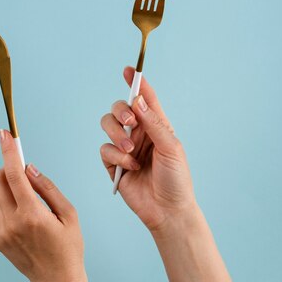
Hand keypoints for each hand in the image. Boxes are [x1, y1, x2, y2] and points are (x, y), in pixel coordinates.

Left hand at [0, 129, 85, 281]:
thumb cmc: (69, 247)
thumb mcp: (69, 214)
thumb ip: (48, 188)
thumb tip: (30, 168)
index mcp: (32, 215)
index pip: (14, 175)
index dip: (8, 151)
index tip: (4, 134)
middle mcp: (11, 223)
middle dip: (8, 169)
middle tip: (25, 173)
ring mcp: (1, 232)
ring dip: (11, 190)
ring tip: (33, 206)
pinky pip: (0, 211)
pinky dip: (12, 206)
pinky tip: (29, 223)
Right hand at [100, 66, 196, 233]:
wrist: (168, 211)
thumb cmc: (176, 179)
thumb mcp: (171, 148)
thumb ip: (154, 124)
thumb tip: (138, 101)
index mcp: (156, 126)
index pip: (144, 99)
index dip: (136, 82)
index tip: (128, 69)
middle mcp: (139, 133)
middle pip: (119, 108)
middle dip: (121, 111)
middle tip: (130, 123)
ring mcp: (124, 148)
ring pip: (107, 125)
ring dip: (117, 135)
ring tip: (130, 151)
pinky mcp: (113, 164)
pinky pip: (104, 149)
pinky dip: (116, 156)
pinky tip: (130, 168)